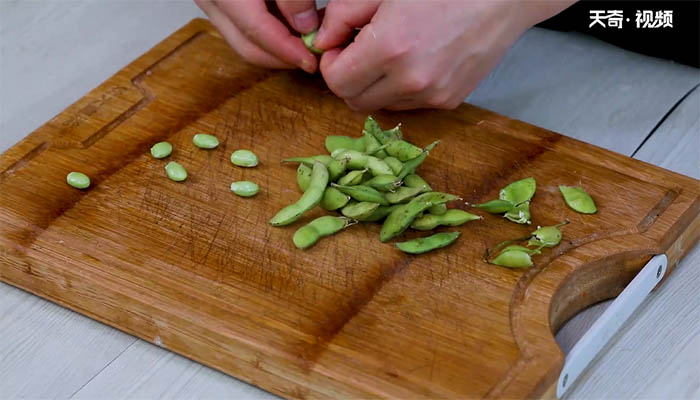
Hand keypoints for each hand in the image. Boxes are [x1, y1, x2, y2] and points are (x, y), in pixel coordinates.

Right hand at [195, 0, 319, 71]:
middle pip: (247, 47)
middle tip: (311, 58)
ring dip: (274, 48)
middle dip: (281, 58)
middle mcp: (209, 0)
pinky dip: (266, 33)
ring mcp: (209, 3)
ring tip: (304, 42)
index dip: (287, 50)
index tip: (312, 60)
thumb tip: (306, 28)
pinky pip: (239, 28)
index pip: (256, 32)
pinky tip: (289, 28)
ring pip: (242, 41)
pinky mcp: (216, 3)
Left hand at [314, 0, 573, 110]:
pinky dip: (401, 88)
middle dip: (348, 78)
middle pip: (353, 101)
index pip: (336, 82)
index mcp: (391, 49)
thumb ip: (342, 15)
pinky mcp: (448, 100)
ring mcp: (432, 95)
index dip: (332, 62)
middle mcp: (411, 81)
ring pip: (380, 105)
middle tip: (361, 50)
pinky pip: (408, 104)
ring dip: (374, 85)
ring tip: (391, 51)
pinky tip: (415, 59)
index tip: (341, 45)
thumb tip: (321, 42)